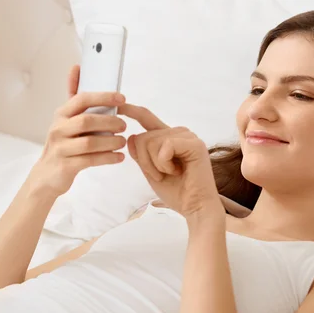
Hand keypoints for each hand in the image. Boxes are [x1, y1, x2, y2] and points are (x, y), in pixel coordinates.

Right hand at [30, 65, 127, 196]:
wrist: (46, 175)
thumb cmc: (62, 144)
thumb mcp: (65, 119)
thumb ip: (74, 96)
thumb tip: (77, 68)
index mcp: (61, 115)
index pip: (82, 99)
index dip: (103, 97)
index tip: (121, 98)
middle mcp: (58, 129)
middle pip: (86, 121)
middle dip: (109, 122)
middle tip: (124, 125)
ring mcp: (61, 148)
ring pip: (89, 143)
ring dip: (110, 142)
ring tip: (122, 142)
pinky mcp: (66, 165)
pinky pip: (90, 160)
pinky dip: (107, 158)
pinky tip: (119, 157)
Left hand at [119, 104, 223, 219]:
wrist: (194, 207)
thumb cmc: (176, 192)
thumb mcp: (150, 171)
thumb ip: (141, 155)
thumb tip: (130, 137)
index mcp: (168, 138)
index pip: (147, 119)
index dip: (132, 111)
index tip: (119, 106)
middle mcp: (178, 133)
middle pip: (143, 136)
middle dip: (145, 161)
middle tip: (161, 175)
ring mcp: (187, 137)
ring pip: (151, 142)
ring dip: (155, 165)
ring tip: (170, 174)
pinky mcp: (194, 144)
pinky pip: (165, 146)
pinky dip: (164, 163)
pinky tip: (178, 171)